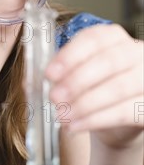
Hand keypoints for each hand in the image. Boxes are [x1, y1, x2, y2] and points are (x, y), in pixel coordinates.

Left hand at [46, 24, 143, 147]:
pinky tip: (75, 126)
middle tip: (55, 97)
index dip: (71, 55)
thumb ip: (54, 76)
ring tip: (62, 116)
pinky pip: (126, 112)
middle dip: (77, 81)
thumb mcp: (73, 78)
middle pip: (110, 62)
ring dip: (85, 104)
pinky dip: (97, 120)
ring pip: (119, 88)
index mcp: (114, 39)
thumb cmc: (93, 91)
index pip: (95, 38)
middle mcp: (137, 53)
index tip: (50, 73)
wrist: (117, 122)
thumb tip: (30, 83)